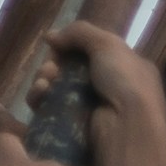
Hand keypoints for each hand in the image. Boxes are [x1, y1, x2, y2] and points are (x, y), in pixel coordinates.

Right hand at [48, 26, 165, 165]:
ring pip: (57, 92)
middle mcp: (108, 89)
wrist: (127, 129)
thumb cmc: (124, 81)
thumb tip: (51, 36)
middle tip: (48, 70)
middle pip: (70, 72)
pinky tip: (38, 96)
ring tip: (42, 84)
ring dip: (44, 83)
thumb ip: (79, 33)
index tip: (54, 46)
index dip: (70, 48)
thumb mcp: (108, 45)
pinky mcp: (73, 132)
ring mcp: (90, 112)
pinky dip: (41, 102)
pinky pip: (51, 113)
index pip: (91, 54)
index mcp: (124, 67)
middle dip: (53, 67)